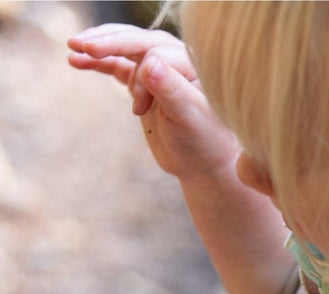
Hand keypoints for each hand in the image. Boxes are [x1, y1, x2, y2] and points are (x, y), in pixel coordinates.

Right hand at [67, 24, 238, 181]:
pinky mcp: (143, 83)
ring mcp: (158, 71)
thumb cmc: (203, 143)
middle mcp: (175, 62)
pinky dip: (97, 62)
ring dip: (99, 47)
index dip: (142, 76)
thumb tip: (149, 62)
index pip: (156, 53)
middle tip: (83, 45)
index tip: (140, 108)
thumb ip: (171, 90)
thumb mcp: (189, 118)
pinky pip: (117, 65)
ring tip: (73, 46)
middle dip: (110, 42)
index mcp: (192, 65)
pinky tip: (75, 60)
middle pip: (137, 41)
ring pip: (124, 50)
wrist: (202, 165)